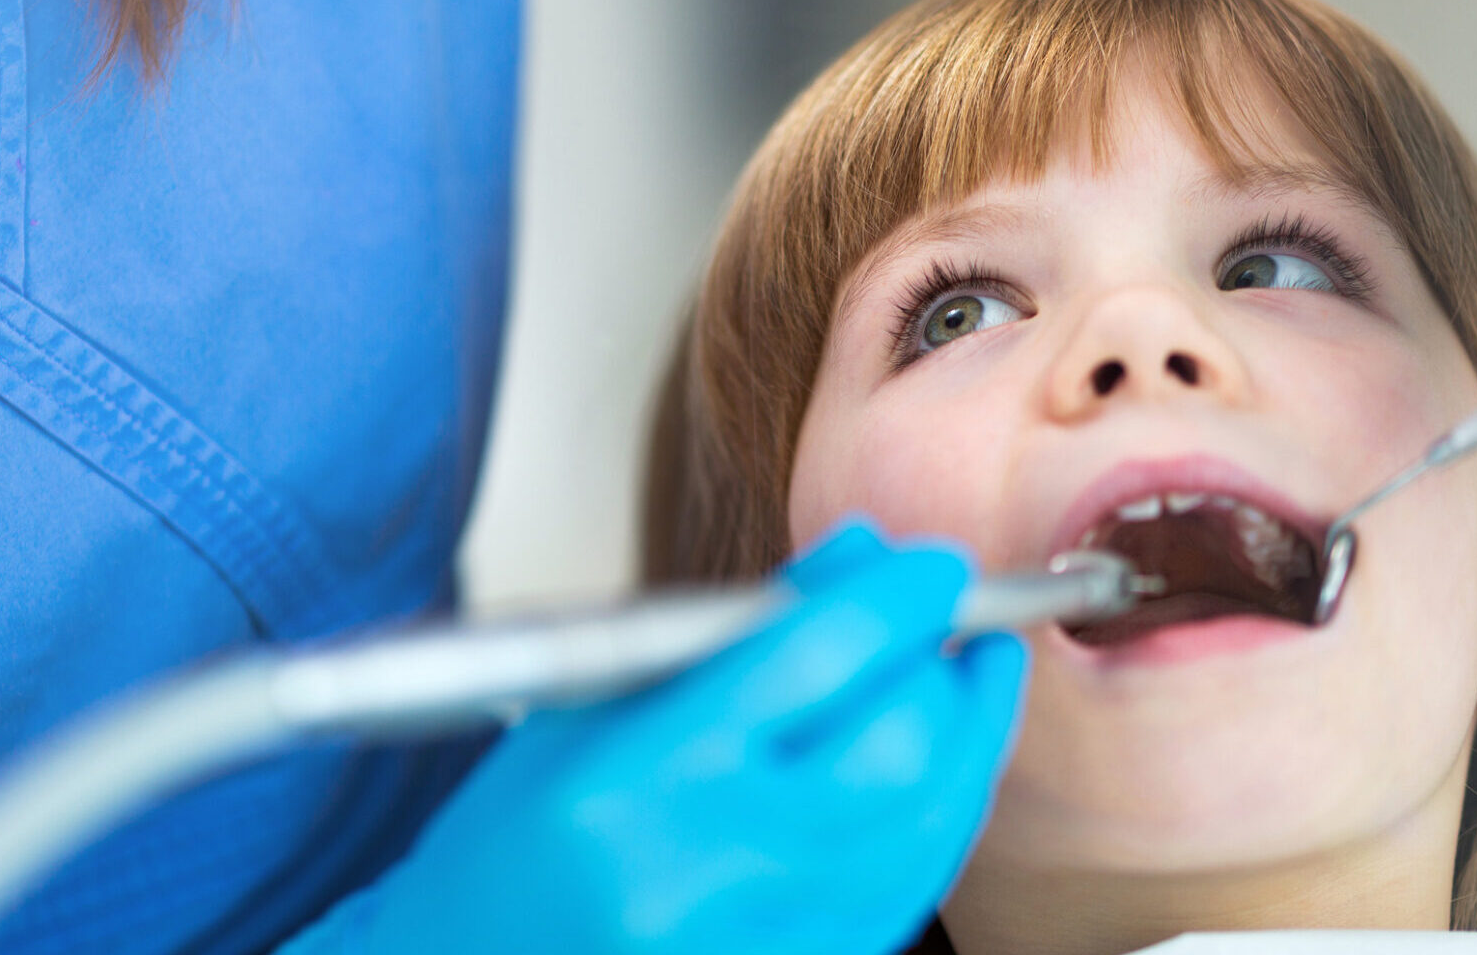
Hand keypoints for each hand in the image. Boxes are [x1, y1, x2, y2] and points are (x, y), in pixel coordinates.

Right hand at [281, 521, 1025, 954]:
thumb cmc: (504, 844)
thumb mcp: (588, 703)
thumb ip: (728, 632)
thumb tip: (860, 560)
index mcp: (635, 775)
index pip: (811, 659)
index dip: (898, 602)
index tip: (932, 567)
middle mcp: (698, 870)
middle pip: (891, 754)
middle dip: (946, 676)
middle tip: (957, 624)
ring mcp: (747, 945)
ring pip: (918, 837)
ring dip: (966, 749)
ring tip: (972, 686)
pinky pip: (897, 904)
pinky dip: (933, 828)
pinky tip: (936, 776)